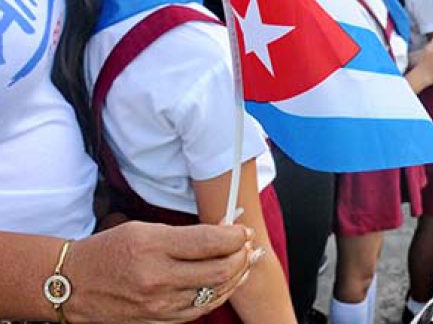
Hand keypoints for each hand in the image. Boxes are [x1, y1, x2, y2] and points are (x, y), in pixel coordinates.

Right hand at [65, 221, 253, 323]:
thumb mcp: (146, 228)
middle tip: (248, 244)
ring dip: (237, 276)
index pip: (211, 242)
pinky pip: (199, 310)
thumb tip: (224, 233)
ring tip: (246, 261)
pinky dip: (219, 295)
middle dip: (242, 256)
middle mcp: (158, 278)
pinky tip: (227, 282)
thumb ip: (185, 234)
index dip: (236, 236)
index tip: (244, 229)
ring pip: (214, 294)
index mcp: (154, 247)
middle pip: (219, 271)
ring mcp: (159, 305)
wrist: (73, 284)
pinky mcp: (158, 321)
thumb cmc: (112, 248)